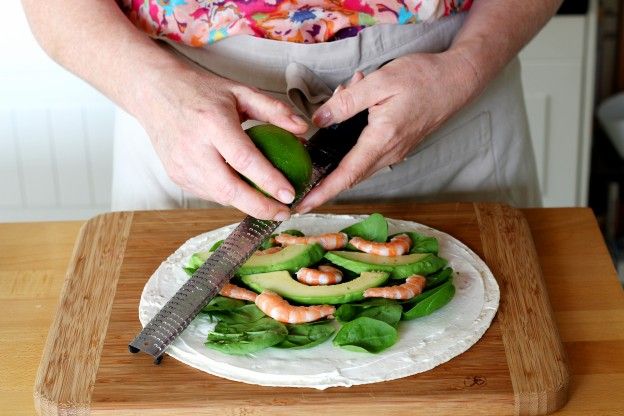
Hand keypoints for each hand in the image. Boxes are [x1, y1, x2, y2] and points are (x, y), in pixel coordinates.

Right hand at [135, 65, 308, 219]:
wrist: (154, 92)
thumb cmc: (201, 91)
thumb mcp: (240, 91)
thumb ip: (274, 109)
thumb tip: (303, 128)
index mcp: (212, 123)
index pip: (245, 160)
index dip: (269, 181)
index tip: (290, 194)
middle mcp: (193, 147)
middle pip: (229, 189)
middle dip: (260, 207)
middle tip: (284, 212)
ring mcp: (181, 165)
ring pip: (219, 197)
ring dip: (246, 206)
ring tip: (271, 207)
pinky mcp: (176, 175)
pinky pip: (208, 193)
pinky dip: (229, 197)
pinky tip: (247, 196)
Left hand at [296, 51, 477, 212]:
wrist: (457, 80)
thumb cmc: (423, 77)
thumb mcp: (380, 81)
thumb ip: (346, 102)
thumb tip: (319, 120)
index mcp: (382, 139)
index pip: (346, 175)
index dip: (322, 192)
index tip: (303, 205)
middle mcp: (389, 152)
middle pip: (349, 177)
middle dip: (323, 182)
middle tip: (299, 181)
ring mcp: (395, 152)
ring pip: (357, 165)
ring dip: (337, 155)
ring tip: (324, 131)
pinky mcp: (398, 146)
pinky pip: (367, 154)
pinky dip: (350, 144)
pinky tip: (346, 116)